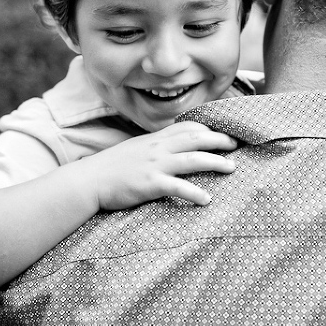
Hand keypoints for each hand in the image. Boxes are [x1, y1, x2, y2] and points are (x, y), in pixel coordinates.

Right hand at [84, 121, 238, 209]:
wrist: (89, 180)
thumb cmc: (112, 167)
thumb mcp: (136, 149)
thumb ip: (156, 146)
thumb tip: (174, 149)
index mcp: (155, 139)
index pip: (187, 127)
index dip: (208, 129)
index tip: (224, 133)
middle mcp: (158, 148)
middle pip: (196, 139)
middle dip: (219, 140)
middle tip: (237, 145)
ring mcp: (155, 165)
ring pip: (193, 159)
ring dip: (215, 162)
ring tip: (232, 168)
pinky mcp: (150, 184)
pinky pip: (178, 187)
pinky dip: (194, 192)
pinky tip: (207, 199)